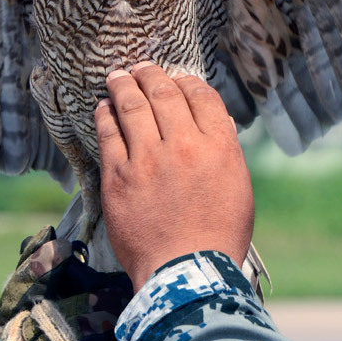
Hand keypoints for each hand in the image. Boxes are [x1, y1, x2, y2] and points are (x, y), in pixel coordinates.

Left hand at [95, 63, 254, 292]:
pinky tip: (103, 108)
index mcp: (218, 147)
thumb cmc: (218, 238)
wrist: (186, 273)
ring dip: (124, 85)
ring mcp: (148, 159)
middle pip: (164, 93)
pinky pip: (108, 133)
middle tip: (142, 67)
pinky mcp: (118, 176)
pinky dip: (106, 115)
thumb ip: (225, 154)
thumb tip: (216, 126)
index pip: (201, 96)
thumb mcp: (238, 190)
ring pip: (132, 105)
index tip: (178, 79)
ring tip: (118, 77)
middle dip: (152, 74)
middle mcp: (183, 144)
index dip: (188, 82)